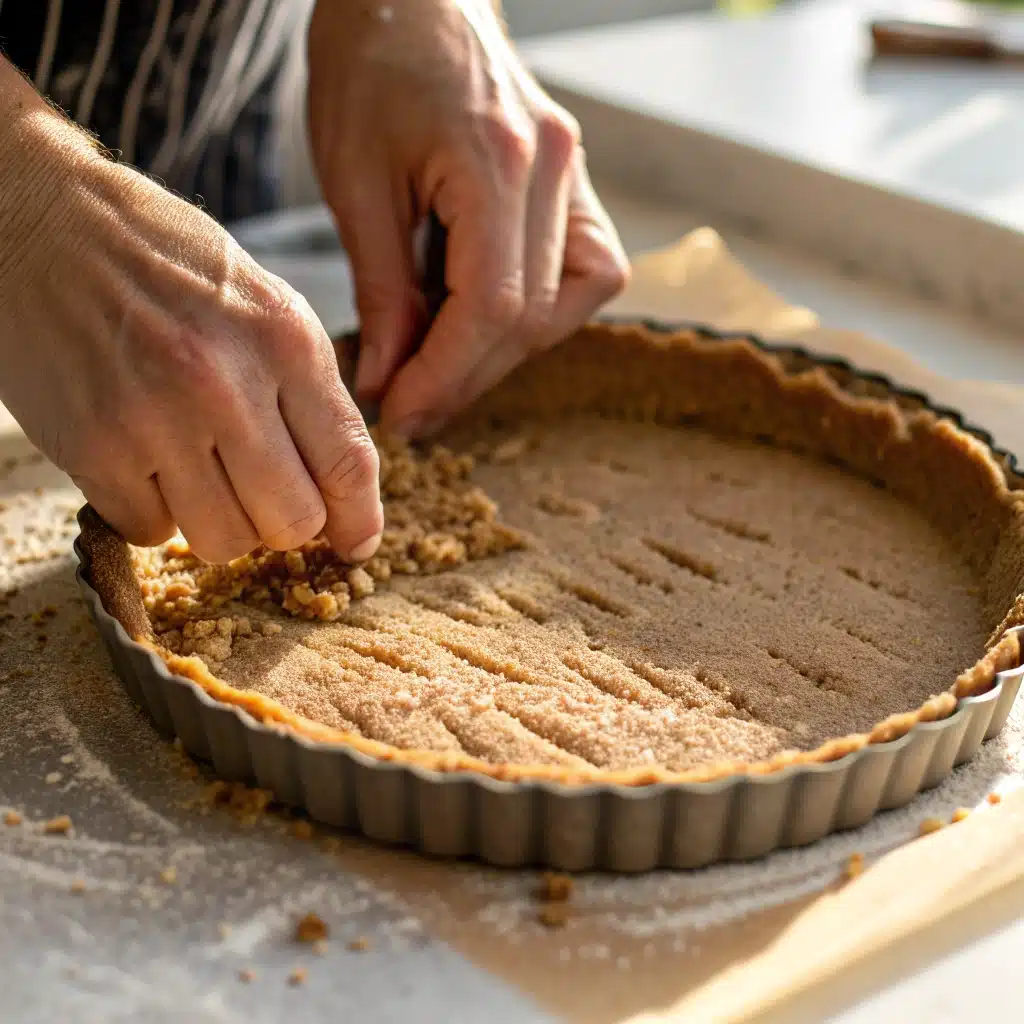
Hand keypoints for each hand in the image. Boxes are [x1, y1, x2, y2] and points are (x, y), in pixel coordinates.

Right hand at [0, 67, 382, 563]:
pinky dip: (155, 512)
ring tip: (202, 473)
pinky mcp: (93, 448)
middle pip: (293, 520)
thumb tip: (343, 488)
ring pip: (224, 541)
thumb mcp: (264, 305)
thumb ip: (308, 392)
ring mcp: (155, 420)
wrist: (43, 225)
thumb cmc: (164, 264)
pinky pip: (151, 531)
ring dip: (221, 523)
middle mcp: (226, 385)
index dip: (359, 518)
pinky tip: (148, 463)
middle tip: (265, 498)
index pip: (348, 462)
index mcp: (285, 342)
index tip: (356, 541)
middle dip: (287, 525)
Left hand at [307, 0, 629, 436]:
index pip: (493, 307)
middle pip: (531, 315)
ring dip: (506, 352)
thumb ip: (381, 291)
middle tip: (411, 411)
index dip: (446, 376)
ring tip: (443, 371)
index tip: (401, 414)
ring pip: (570, 303)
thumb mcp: (354, 184)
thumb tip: (389, 381)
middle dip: (467, 377)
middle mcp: (555, 168)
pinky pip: (585, 270)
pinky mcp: (576, 179)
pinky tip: (488, 321)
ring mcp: (575, 172)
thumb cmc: (368, 66)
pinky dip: (539, 312)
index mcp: (497, 160)